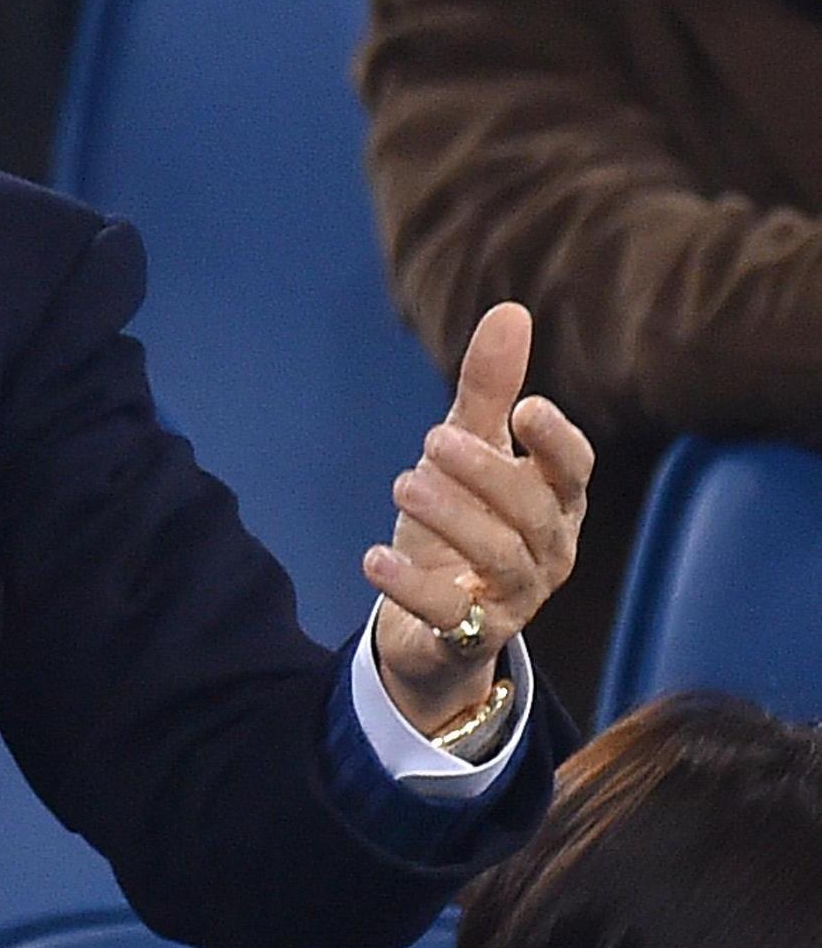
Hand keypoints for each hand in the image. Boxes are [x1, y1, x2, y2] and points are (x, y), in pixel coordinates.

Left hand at [366, 302, 592, 733]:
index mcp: (555, 502)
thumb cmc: (460, 526)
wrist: (431, 624)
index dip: (554, 441)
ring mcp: (515, 598)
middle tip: (432, 441)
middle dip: (487, 474)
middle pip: (533, 512)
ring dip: (451, 519)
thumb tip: (510, 312)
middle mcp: (547, 550)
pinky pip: (451, 614)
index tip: (524, 409)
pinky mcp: (471, 636)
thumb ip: (488, 391)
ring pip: (498, 558)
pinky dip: (412, 586)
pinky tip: (374, 557)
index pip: (573, 469)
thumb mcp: (468, 454)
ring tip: (402, 483)